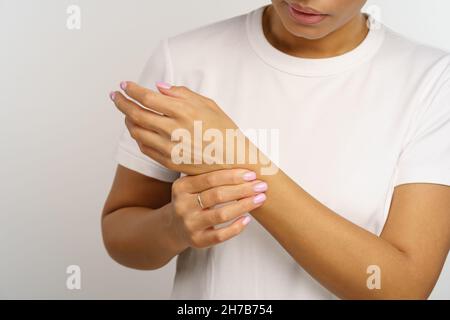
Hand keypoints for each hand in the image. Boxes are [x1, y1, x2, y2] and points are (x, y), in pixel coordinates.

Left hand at [110, 81, 262, 174]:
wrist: (234, 162)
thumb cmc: (224, 130)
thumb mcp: (209, 104)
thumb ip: (182, 93)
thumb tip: (158, 87)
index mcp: (185, 111)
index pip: (148, 97)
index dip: (132, 90)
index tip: (124, 85)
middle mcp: (175, 130)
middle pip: (136, 114)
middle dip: (121, 102)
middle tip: (115, 96)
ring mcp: (170, 148)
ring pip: (137, 132)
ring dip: (127, 120)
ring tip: (126, 112)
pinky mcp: (169, 162)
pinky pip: (145, 147)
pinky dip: (138, 136)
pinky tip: (138, 129)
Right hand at [166, 169, 267, 248]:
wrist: (174, 227)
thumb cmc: (191, 201)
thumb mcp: (191, 186)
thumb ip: (208, 174)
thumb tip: (242, 160)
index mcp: (181, 187)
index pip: (210, 179)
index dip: (232, 176)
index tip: (251, 174)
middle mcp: (183, 206)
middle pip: (217, 195)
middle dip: (243, 189)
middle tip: (261, 186)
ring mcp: (189, 224)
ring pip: (221, 214)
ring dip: (244, 206)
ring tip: (260, 199)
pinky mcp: (197, 240)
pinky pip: (220, 235)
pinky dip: (236, 227)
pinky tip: (247, 219)